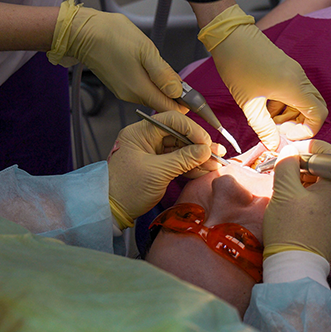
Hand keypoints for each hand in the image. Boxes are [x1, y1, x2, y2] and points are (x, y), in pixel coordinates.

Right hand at [48, 0, 184, 113]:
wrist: (82, 32)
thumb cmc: (112, 36)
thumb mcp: (145, 51)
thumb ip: (163, 73)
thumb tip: (178, 92)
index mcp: (139, 89)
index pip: (169, 109)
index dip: (185, 106)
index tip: (194, 98)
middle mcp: (131, 95)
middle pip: (160, 103)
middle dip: (174, 96)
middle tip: (181, 80)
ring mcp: (123, 90)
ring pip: (151, 94)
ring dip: (161, 87)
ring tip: (163, 69)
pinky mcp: (119, 84)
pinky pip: (140, 88)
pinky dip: (149, 81)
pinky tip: (147, 66)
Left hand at [107, 111, 223, 227]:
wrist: (113, 211)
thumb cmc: (127, 190)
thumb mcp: (158, 172)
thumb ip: (183, 159)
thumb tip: (205, 150)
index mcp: (139, 133)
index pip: (171, 120)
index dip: (191, 129)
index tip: (205, 143)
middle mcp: (145, 138)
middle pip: (178, 134)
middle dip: (199, 144)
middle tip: (217, 153)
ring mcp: (151, 152)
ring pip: (180, 148)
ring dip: (198, 156)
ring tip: (216, 163)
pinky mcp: (156, 165)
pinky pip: (177, 161)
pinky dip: (191, 165)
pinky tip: (205, 169)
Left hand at [198, 4, 326, 150]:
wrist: (229, 36)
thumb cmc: (238, 66)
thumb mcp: (249, 104)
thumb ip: (264, 128)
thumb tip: (274, 146)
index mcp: (294, 86)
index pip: (319, 115)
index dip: (307, 131)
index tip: (286, 135)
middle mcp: (299, 78)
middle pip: (314, 108)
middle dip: (298, 124)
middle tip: (276, 128)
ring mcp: (294, 72)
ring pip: (303, 100)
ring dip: (289, 114)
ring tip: (265, 117)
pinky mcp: (286, 68)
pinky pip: (294, 91)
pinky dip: (283, 103)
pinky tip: (264, 104)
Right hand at [263, 140, 330, 260]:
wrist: (294, 268)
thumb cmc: (289, 229)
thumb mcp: (283, 191)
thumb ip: (287, 163)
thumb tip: (291, 152)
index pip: (329, 153)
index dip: (308, 148)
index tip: (290, 152)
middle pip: (328, 172)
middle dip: (305, 168)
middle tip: (285, 173)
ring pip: (327, 189)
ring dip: (308, 184)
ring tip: (288, 191)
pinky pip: (328, 205)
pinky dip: (313, 200)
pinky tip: (297, 206)